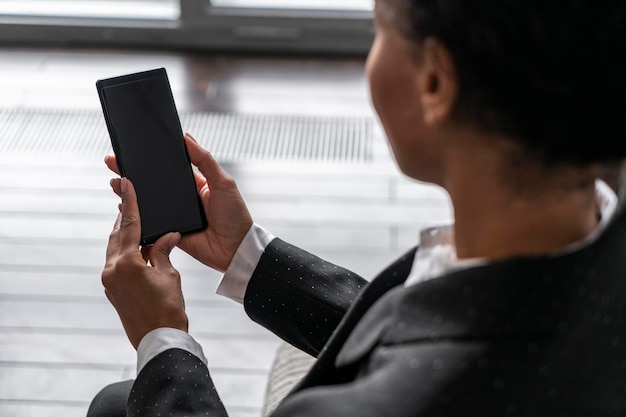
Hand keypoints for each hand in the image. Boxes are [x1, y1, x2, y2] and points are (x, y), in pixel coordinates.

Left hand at [102, 177, 187, 348]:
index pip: (130, 225)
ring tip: (139, 225)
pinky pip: (116, 262)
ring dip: (126, 236)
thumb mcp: (169, 275)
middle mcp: (112, 270)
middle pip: (117, 235)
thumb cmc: (168, 309)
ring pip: (114, 248)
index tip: (125, 184)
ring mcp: (109, 281)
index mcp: (127, 263)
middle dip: (126, 218)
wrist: (159, 339)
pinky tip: (140, 250)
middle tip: (132, 200)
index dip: (130, 202)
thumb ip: (163, 251)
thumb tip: (167, 236)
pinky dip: (126, 251)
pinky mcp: (112, 289)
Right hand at [105, 133, 252, 271]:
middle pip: (152, 184)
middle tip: (113, 161)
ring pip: (147, 202)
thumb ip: (205, 160)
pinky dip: (135, 216)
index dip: (151, 159)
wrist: (235, 248)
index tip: (134, 149)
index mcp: (194, 184)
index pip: (168, 168)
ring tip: (114, 182)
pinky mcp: (169, 233)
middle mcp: (182, 199)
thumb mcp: (223, 182)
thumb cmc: (234, 215)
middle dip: (132, 173)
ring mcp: (174, 216)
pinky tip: (122, 207)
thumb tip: (187, 137)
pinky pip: (149, 223)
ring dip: (130, 193)